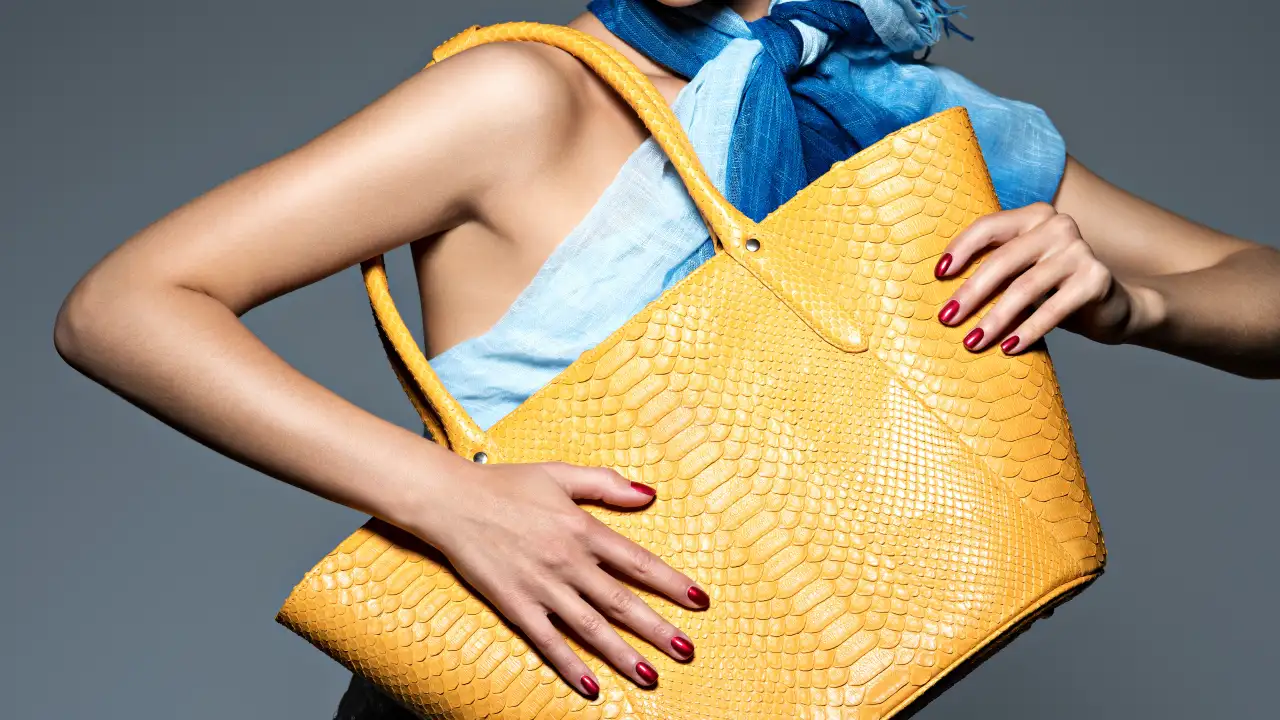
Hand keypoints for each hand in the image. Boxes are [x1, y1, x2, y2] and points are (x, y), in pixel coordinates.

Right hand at [414, 460, 708, 699]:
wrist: (451, 500)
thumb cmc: (505, 484)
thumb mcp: (560, 474)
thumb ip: (606, 484)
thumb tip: (649, 493)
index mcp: (582, 528)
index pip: (637, 561)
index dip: (671, 583)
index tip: (699, 601)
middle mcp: (567, 561)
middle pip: (621, 601)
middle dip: (657, 629)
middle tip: (686, 651)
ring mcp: (541, 586)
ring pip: (590, 627)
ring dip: (622, 654)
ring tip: (651, 676)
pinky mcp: (515, 604)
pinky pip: (547, 641)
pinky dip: (569, 664)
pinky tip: (590, 685)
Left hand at [933, 202, 1138, 352]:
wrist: (1111, 306)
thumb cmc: (1052, 289)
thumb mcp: (1021, 271)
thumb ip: (994, 268)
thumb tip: (944, 294)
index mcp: (1033, 216)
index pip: (988, 227)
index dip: (960, 249)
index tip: (937, 275)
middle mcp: (1057, 226)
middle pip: (1002, 260)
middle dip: (970, 293)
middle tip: (946, 319)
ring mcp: (1079, 250)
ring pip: (1024, 288)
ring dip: (994, 319)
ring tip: (972, 342)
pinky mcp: (1095, 279)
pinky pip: (1053, 309)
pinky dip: (1027, 331)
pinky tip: (1009, 348)